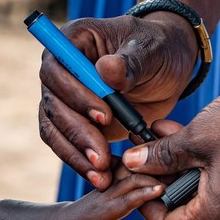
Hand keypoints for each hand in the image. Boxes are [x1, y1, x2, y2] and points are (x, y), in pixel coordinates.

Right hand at [37, 13, 198, 190]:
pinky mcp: (75, 121)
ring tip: (101, 176)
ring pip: (54, 129)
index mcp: (75, 41)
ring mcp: (65, 97)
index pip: (56, 69)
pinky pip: (66, 144)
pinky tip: (102, 178)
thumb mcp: (152, 51)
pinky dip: (81, 162)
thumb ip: (131, 62)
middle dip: (76, 133)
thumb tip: (105, 71)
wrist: (168, 66)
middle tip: (101, 158)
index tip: (105, 116)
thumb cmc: (160, 49)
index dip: (75, 94)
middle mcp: (61, 69)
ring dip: (74, 154)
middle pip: (52, 103)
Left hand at [52, 166, 163, 219]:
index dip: (143, 194)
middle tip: (177, 181)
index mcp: (102, 212)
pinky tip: (161, 170)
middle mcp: (104, 195)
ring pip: (129, 172)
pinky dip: (144, 171)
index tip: (163, 189)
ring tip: (173, 173)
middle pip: (130, 180)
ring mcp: (107, 186)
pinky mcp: (110, 182)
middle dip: (152, 178)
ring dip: (150, 172)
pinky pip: (128, 172)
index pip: (125, 200)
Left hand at [123, 81, 219, 219]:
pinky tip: (195, 140)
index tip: (136, 173)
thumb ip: (161, 155)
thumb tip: (132, 163)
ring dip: (181, 178)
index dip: (145, 204)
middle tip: (148, 158)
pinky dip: (204, 175)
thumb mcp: (197, 136)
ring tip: (169, 137)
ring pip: (204, 209)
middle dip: (162, 192)